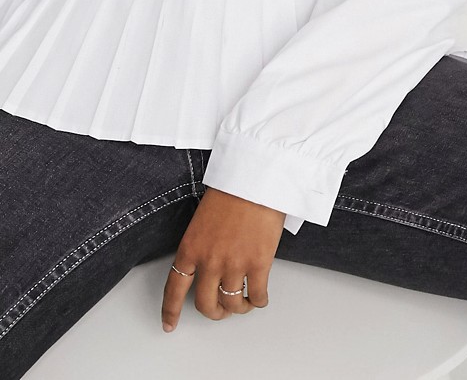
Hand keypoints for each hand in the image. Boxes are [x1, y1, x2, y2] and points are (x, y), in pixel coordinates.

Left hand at [161, 187, 286, 331]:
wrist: (256, 178)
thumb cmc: (232, 190)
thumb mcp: (202, 220)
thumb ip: (201, 246)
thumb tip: (208, 264)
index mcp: (190, 248)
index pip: (174, 289)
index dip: (171, 311)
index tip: (170, 324)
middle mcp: (209, 261)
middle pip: (205, 304)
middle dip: (214, 312)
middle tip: (220, 311)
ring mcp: (234, 265)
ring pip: (232, 304)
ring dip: (239, 308)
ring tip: (244, 303)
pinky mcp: (258, 264)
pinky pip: (257, 295)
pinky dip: (259, 301)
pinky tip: (260, 297)